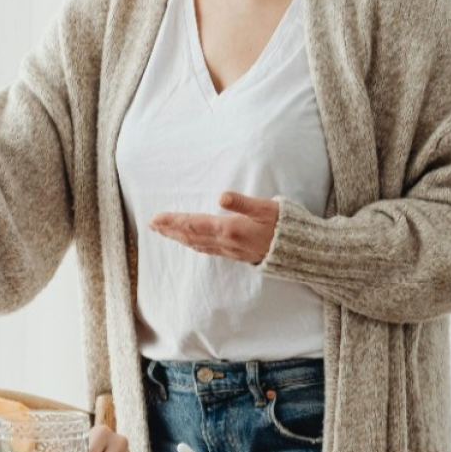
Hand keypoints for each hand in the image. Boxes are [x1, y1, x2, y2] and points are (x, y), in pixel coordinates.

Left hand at [149, 192, 278, 263]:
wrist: (299, 251)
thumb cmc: (284, 225)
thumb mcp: (266, 208)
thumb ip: (243, 202)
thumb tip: (221, 196)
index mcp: (230, 229)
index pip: (194, 224)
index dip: (174, 221)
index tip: (156, 218)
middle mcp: (226, 243)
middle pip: (191, 236)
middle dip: (170, 230)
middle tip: (151, 225)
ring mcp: (230, 250)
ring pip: (197, 245)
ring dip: (179, 238)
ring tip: (164, 232)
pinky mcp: (235, 254)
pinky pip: (207, 250)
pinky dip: (193, 244)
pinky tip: (189, 242)